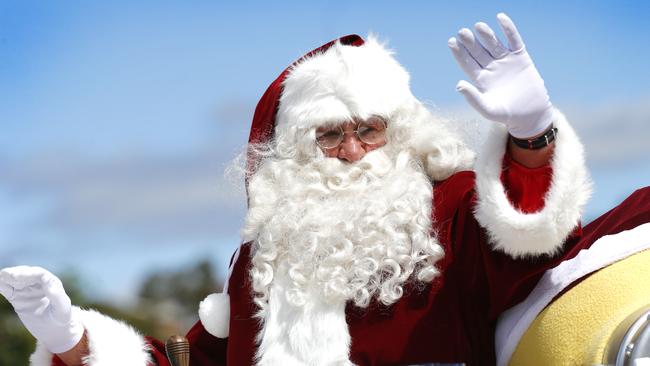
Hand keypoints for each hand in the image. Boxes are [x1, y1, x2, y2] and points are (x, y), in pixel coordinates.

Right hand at [0, 266, 83, 353]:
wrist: (53, 328)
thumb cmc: (60, 317)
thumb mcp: (62, 309)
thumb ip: (57, 296)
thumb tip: (48, 283)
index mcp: (51, 283)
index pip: (39, 274)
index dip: (28, 273)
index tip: (17, 276)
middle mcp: (38, 283)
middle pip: (26, 274)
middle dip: (16, 273)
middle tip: (5, 274)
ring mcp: (26, 289)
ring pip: (14, 280)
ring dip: (7, 277)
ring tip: (0, 277)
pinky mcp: (16, 297)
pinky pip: (7, 290)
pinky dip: (1, 286)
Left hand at [448, 13, 553, 138]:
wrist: (530, 114)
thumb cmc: (507, 114)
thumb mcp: (488, 108)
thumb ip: (473, 98)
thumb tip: (458, 84)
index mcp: (480, 79)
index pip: (467, 62)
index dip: (459, 53)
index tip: (452, 42)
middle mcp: (490, 67)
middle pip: (478, 51)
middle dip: (470, 42)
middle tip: (462, 32)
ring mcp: (505, 61)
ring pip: (493, 44)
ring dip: (486, 34)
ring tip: (479, 26)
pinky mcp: (520, 57)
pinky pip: (513, 40)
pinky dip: (508, 29)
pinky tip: (501, 18)